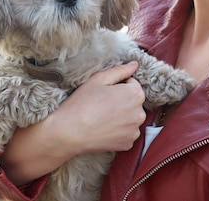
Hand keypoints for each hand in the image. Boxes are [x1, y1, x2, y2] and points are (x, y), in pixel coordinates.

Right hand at [1, 61, 145, 184]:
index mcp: (135, 94)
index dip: (117, 86)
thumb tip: (134, 64)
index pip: (132, 84)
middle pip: (134, 102)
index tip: (104, 92)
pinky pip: (127, 133)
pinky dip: (119, 131)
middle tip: (102, 104)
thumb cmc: (82, 103)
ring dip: (122, 116)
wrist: (69, 132)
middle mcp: (139, 113)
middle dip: (122, 100)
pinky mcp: (127, 144)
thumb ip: (120, 70)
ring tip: (102, 117)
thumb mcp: (99, 79)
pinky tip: (104, 129)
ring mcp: (134, 131)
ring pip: (131, 118)